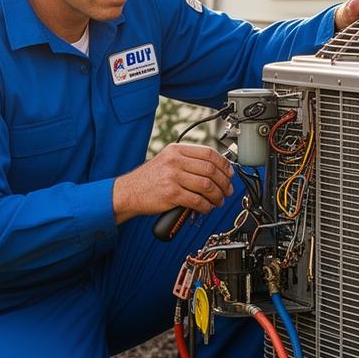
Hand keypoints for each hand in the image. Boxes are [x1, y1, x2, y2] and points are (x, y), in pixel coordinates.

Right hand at [113, 142, 234, 223]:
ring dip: (217, 196)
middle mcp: (175, 161)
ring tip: (218, 201)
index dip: (224, 164)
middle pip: (211, 169)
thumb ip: (188, 161)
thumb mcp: (167, 161)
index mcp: (176, 150)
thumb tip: (216, 169)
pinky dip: (206, 206)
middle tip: (227, 191)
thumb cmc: (150, 179)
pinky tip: (206, 208)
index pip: (209, 153)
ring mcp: (173, 177)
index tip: (229, 173)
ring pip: (207, 185)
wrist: (129, 192)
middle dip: (224, 182)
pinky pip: (197, 200)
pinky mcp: (171, 194)